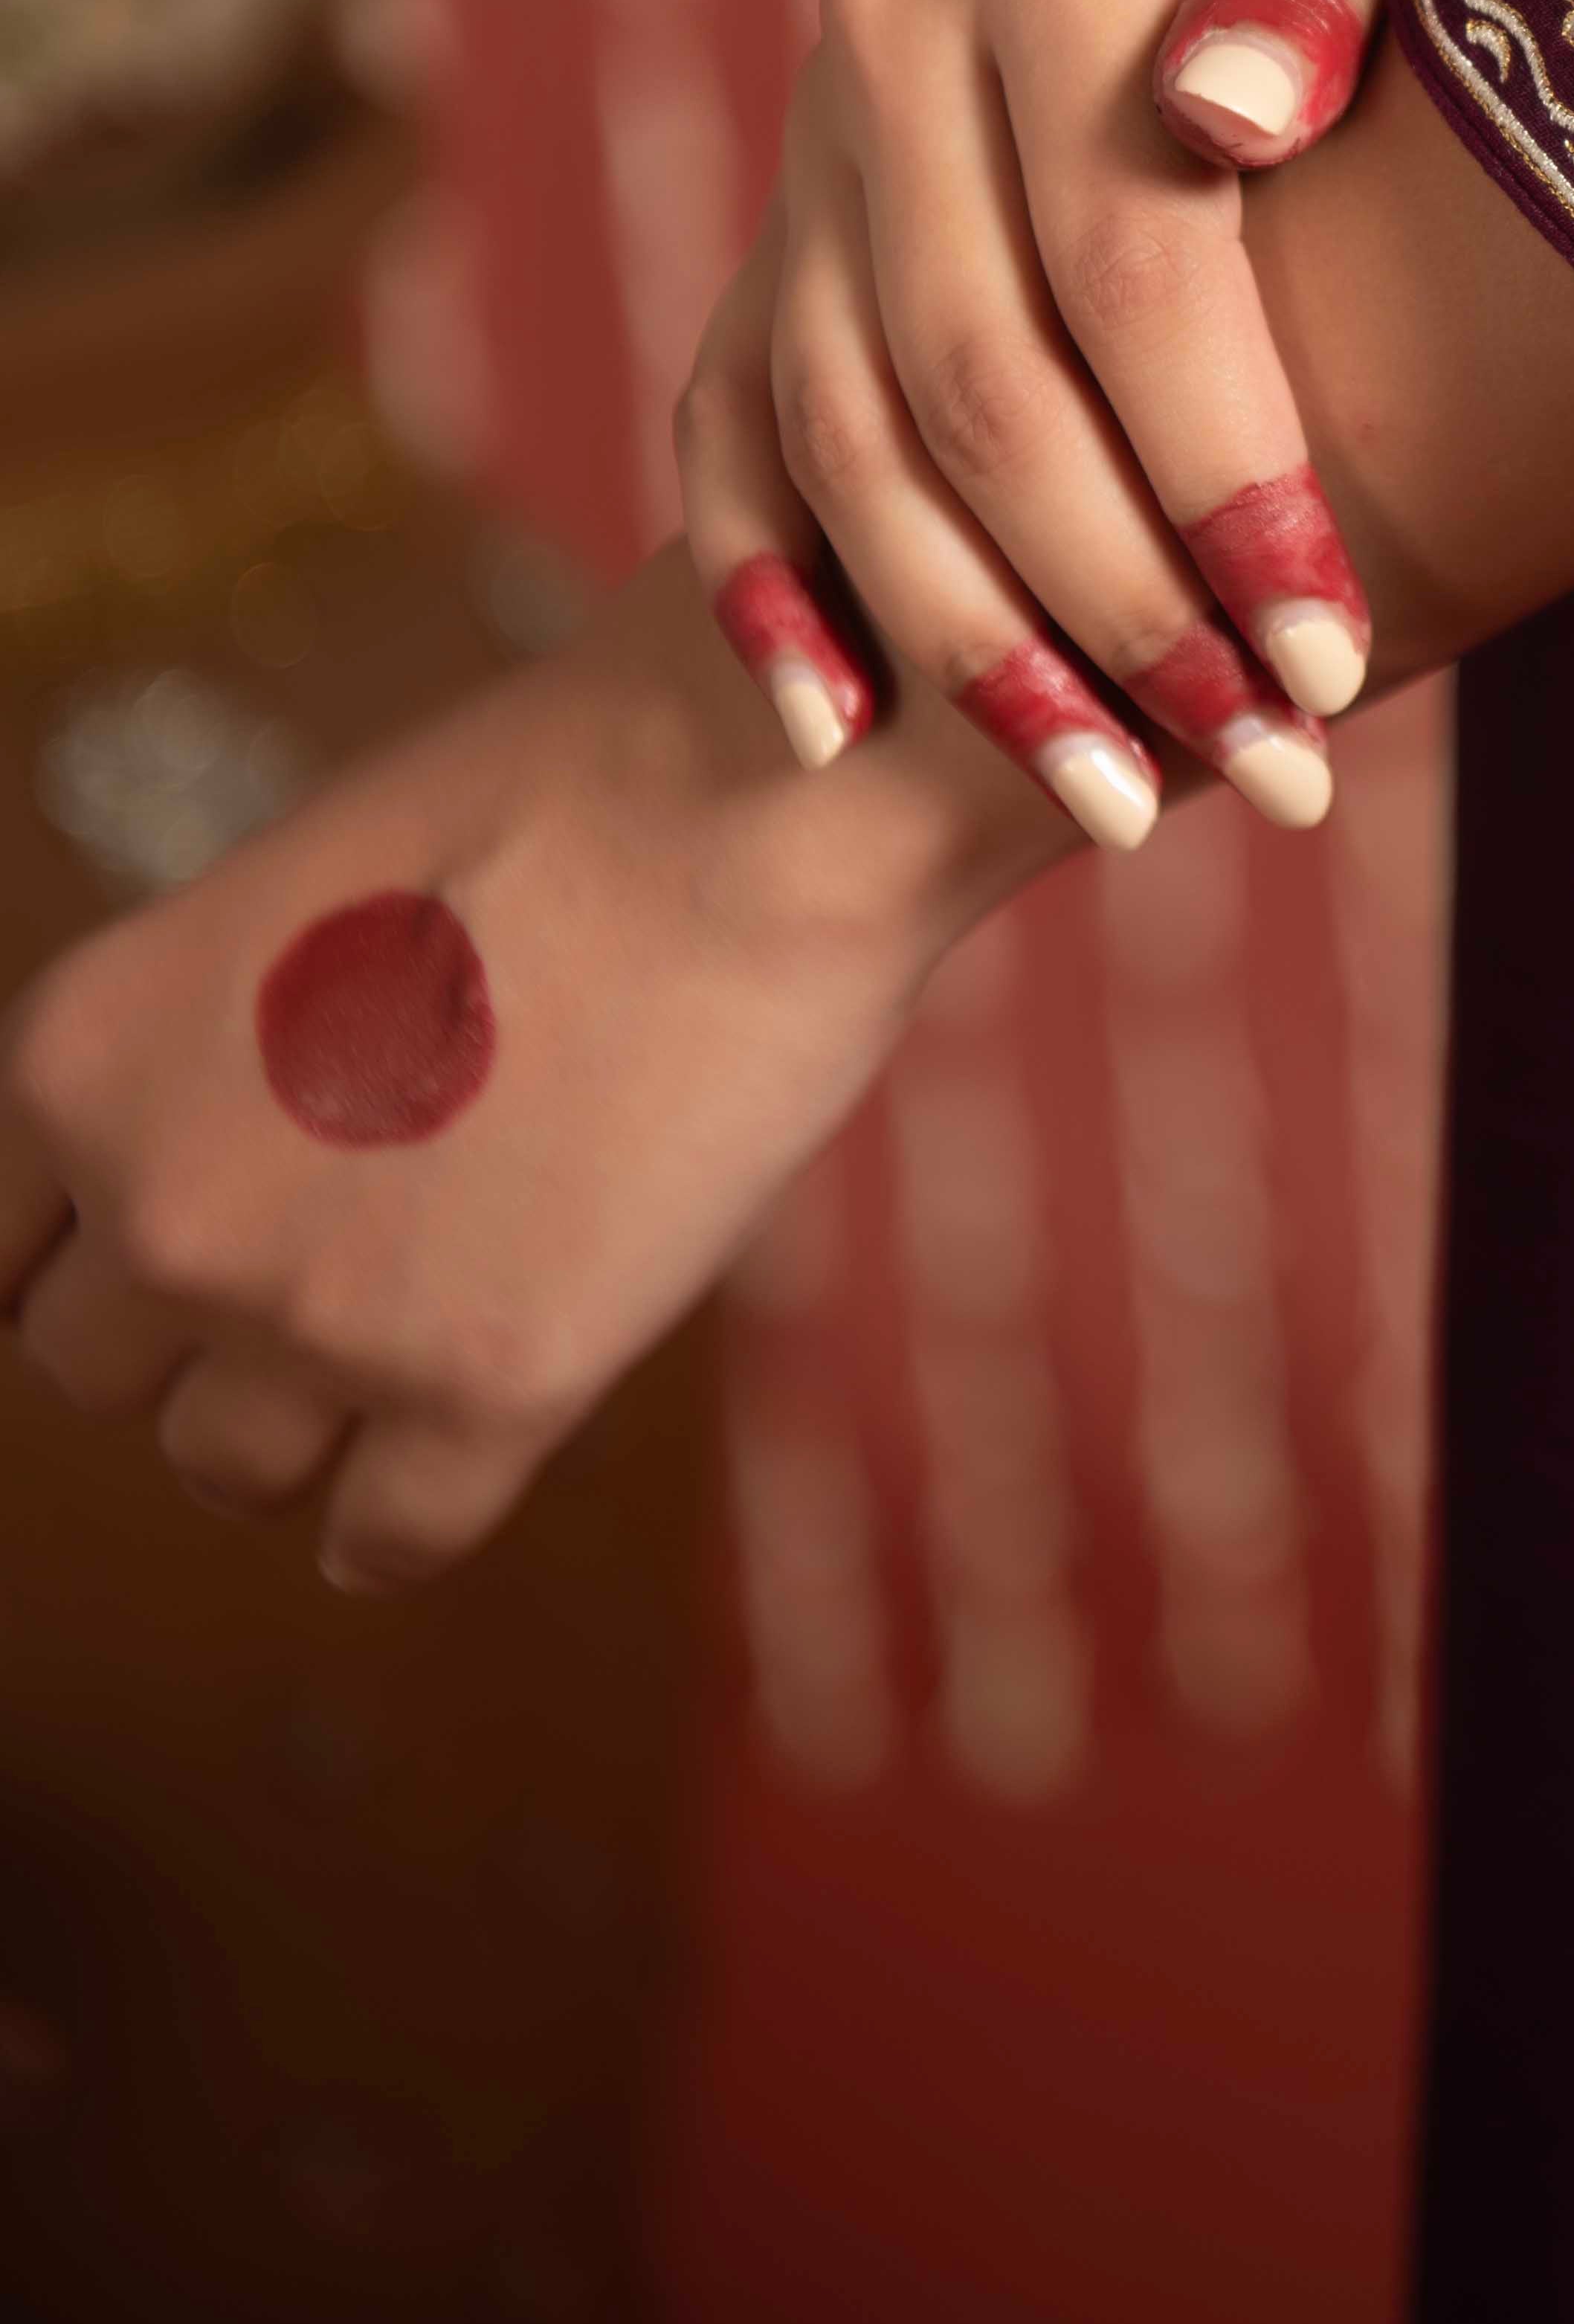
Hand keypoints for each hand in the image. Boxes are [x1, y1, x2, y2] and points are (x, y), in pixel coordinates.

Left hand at [0, 554, 1051, 1587]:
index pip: (4, 1252)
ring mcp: (319, 1322)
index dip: (101, 1248)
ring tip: (391, 1349)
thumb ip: (223, 1037)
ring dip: (297, 1424)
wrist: (750, 805)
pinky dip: (401, 1517)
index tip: (173, 1248)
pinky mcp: (485, 1392)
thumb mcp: (302, 878)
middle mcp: (165, 1212)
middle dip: (192, 1330)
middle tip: (310, 1270)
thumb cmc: (559, 786)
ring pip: (227, 1467)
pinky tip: (447, 1455)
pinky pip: (386, 1537)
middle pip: (99, 1371)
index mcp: (84, 1057)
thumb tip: (252, 1132)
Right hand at [678, 0, 1438, 844]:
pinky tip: (835, 724)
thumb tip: (1233, 114)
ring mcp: (811, 146)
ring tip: (1115, 806)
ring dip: (970, 641)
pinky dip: (767, 572)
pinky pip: (731, 416)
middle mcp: (879, 55)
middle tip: (1270, 773)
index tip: (1334, 652)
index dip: (1224, 474)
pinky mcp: (786, 218)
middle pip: (977, 385)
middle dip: (1121, 609)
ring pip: (848, 434)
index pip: (1125, 265)